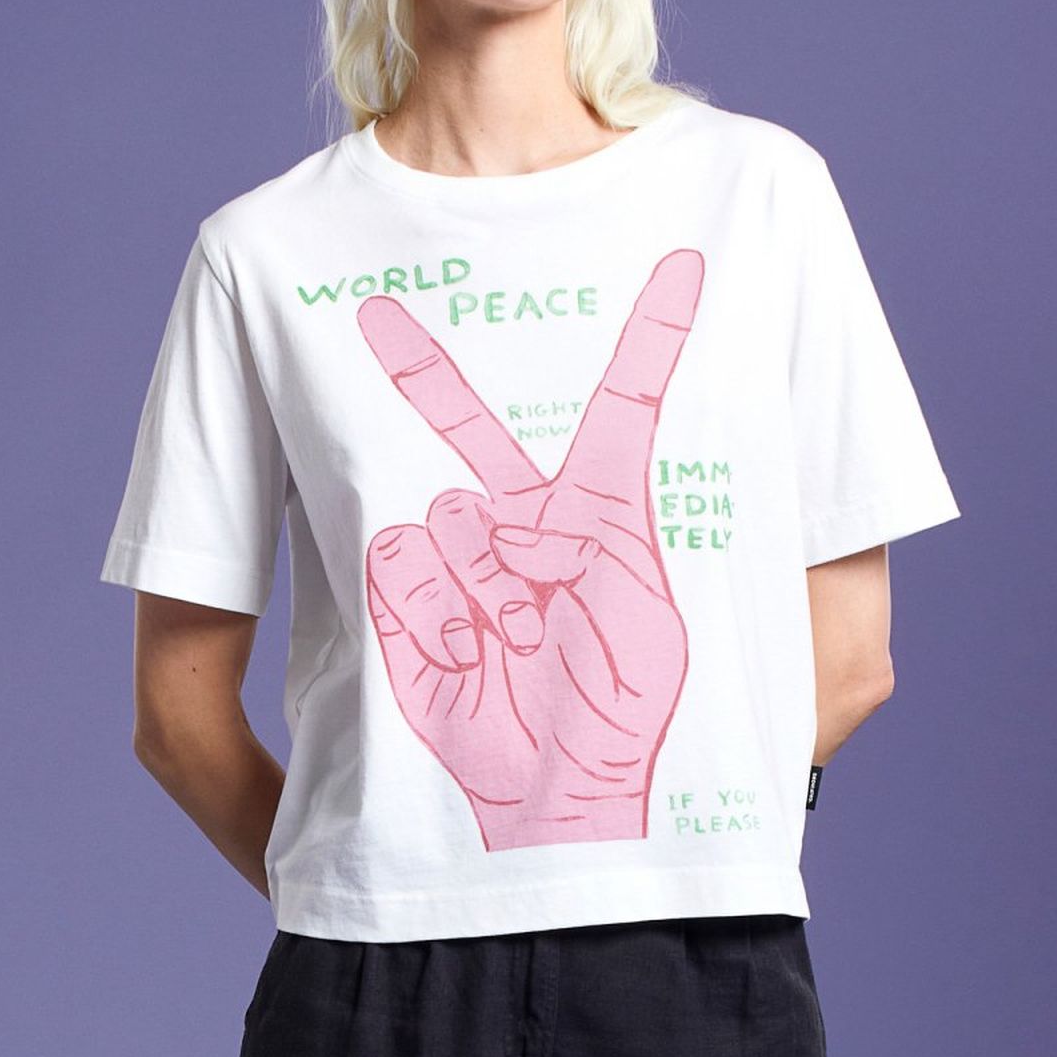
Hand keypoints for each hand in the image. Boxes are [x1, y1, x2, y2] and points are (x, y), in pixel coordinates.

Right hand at [357, 248, 704, 851]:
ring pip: (451, 511)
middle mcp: (523, 517)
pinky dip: (433, 608)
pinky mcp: (408, 597)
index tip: (683, 262)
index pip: (622, 405)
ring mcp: (462, 556)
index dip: (653, 333)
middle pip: (468, 420)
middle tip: (372, 312)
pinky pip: (402, 561)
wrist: (562, 793)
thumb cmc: (626, 709)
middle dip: (423, 365)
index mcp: (600, 507)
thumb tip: (511, 521)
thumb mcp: (651, 620)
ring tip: (518, 638)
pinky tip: (467, 654)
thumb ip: (597, 544)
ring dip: (488, 580)